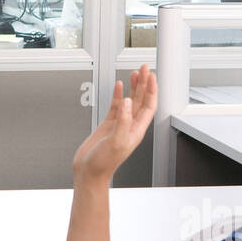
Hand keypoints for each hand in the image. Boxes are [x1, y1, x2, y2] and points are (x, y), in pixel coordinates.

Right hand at [72, 64, 157, 182]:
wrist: (89, 172)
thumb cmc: (103, 163)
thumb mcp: (116, 142)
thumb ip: (123, 121)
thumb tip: (128, 102)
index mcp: (137, 130)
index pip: (149, 105)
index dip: (151, 90)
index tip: (151, 76)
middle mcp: (131, 125)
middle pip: (142, 100)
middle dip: (145, 83)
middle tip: (145, 68)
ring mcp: (120, 124)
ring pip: (130, 101)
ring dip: (134, 86)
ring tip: (136, 72)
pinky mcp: (109, 124)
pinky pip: (116, 106)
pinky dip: (118, 94)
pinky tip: (119, 86)